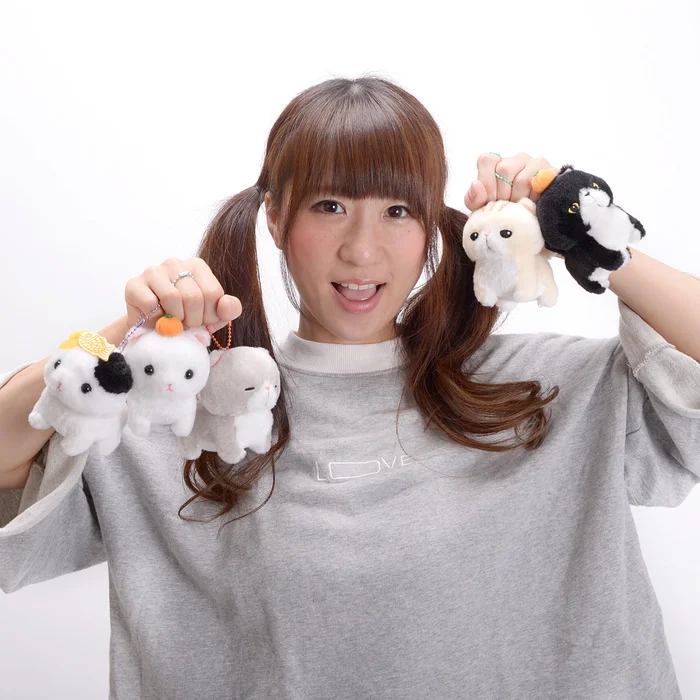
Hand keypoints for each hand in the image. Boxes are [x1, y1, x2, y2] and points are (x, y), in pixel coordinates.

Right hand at [124, 257, 241, 331]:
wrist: (154, 328)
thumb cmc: (186, 319)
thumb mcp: (213, 316)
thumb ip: (228, 310)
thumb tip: (227, 304)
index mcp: (197, 266)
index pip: (212, 293)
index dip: (209, 316)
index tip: (201, 322)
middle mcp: (175, 263)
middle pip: (193, 297)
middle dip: (192, 320)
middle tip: (185, 325)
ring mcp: (154, 271)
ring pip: (172, 298)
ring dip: (174, 320)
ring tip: (172, 323)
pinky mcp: (134, 284)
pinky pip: (150, 304)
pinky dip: (155, 320)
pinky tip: (155, 319)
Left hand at [463, 152, 557, 211]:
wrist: (528, 229)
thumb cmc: (503, 214)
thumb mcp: (482, 210)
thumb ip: (474, 199)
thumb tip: (475, 184)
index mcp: (498, 163)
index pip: (487, 160)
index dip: (487, 183)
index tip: (490, 201)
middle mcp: (518, 159)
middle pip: (504, 169)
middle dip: (503, 195)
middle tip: (506, 208)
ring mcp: (537, 163)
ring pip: (524, 179)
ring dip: (519, 201)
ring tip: (519, 209)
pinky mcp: (553, 173)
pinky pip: (541, 185)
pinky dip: (535, 200)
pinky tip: (532, 207)